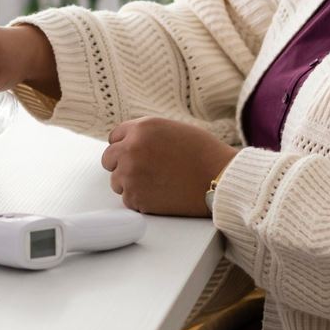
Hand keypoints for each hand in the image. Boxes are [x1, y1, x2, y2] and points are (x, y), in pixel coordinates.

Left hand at [100, 117, 238, 216]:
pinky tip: (160, 195)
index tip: (132, 154)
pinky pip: (128, 200)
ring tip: (156, 184)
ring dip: (130, 184)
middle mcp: (131, 149)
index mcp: (141, 128)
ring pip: (116, 181)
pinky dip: (140, 200)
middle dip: (122, 165)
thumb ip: (146, 134)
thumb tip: (128, 142)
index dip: (124, 146)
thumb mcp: (171, 129)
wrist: (220, 179)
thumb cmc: (204, 154)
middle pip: (109, 159)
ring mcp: (131, 174)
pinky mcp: (136, 197)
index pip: (114, 137)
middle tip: (141, 172)